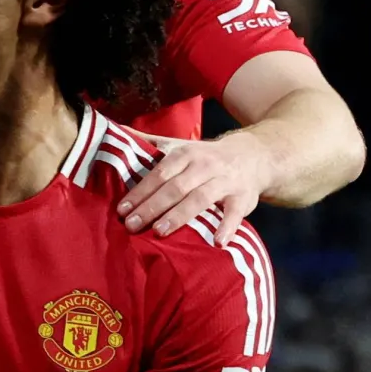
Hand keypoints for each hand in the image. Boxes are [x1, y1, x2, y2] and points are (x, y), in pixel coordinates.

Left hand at [117, 131, 270, 244]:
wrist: (253, 156)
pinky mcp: (243, 198)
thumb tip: (117, 129)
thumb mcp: (180, 146)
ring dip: (179, 215)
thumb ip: (150, 143)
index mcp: (185, 155)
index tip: (122, 209)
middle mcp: (204, 166)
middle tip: (132, 225)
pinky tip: (217, 242)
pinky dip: (227, 227)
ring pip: (200, 198)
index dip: (140, 192)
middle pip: (175, 187)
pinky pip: (235, 213)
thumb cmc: (205, 157)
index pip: (159, 174)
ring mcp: (225, 182)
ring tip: (160, 232)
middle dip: (152, 206)